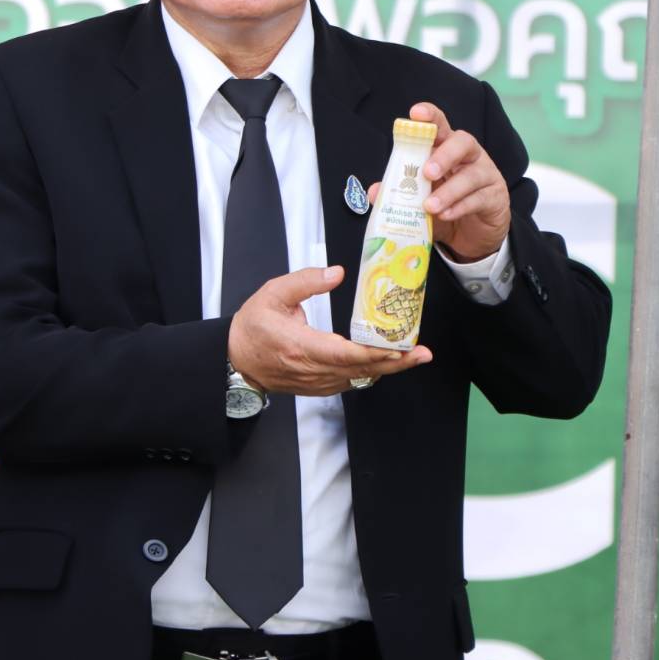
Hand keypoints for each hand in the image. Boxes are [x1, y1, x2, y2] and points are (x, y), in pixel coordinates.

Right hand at [227, 267, 431, 397]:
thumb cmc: (252, 328)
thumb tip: (336, 273)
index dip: (375, 352)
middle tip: (422, 353)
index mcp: (300, 346)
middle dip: (396, 363)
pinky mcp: (320, 386)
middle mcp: (312, 369)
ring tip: (413, 355)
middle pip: (361, 370)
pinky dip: (371, 372)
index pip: (345, 354)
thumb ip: (305, 281)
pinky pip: (352, 382)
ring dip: (388, 369)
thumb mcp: (272, 293)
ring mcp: (317, 382)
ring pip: (359, 379)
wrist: (236, 360)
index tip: (400, 347)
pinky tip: (387, 362)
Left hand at [408, 101, 510, 262]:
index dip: (430, 117)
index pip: (440, 127)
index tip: (416, 114)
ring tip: (430, 206)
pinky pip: (479, 198)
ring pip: (472, 175)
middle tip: (427, 172)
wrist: (471, 235)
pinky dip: (460, 207)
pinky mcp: (495, 198)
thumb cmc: (444, 208)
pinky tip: (445, 215)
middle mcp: (469, 157)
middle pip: (463, 142)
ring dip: (449, 191)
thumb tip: (374, 191)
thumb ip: (399, 194)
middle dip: (444, 155)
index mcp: (447, 150)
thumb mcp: (418, 201)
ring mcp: (486, 175)